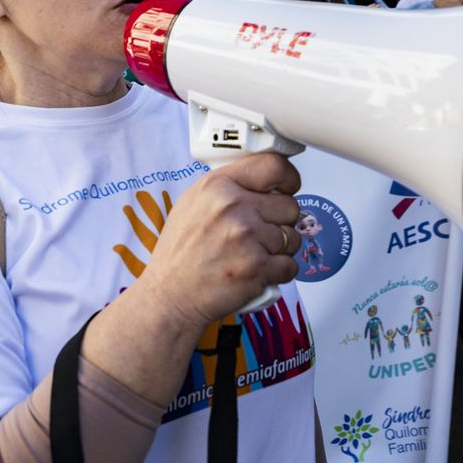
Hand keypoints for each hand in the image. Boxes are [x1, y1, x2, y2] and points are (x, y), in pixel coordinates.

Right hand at [135, 153, 302, 338]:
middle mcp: (233, 207)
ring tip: (253, 254)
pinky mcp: (257, 268)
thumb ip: (228, 187)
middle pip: (290, 205)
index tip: (288, 188)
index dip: (288, 179)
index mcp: (218, 185)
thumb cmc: (180, 254)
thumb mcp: (193, 203)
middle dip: (281, 222)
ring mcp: (246, 237)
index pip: (274, 166)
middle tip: (260, 234)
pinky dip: (279, 272)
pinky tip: (257, 271)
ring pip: (293, 237)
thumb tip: (264, 182)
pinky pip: (291, 265)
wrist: (169, 295)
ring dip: (280, 250)